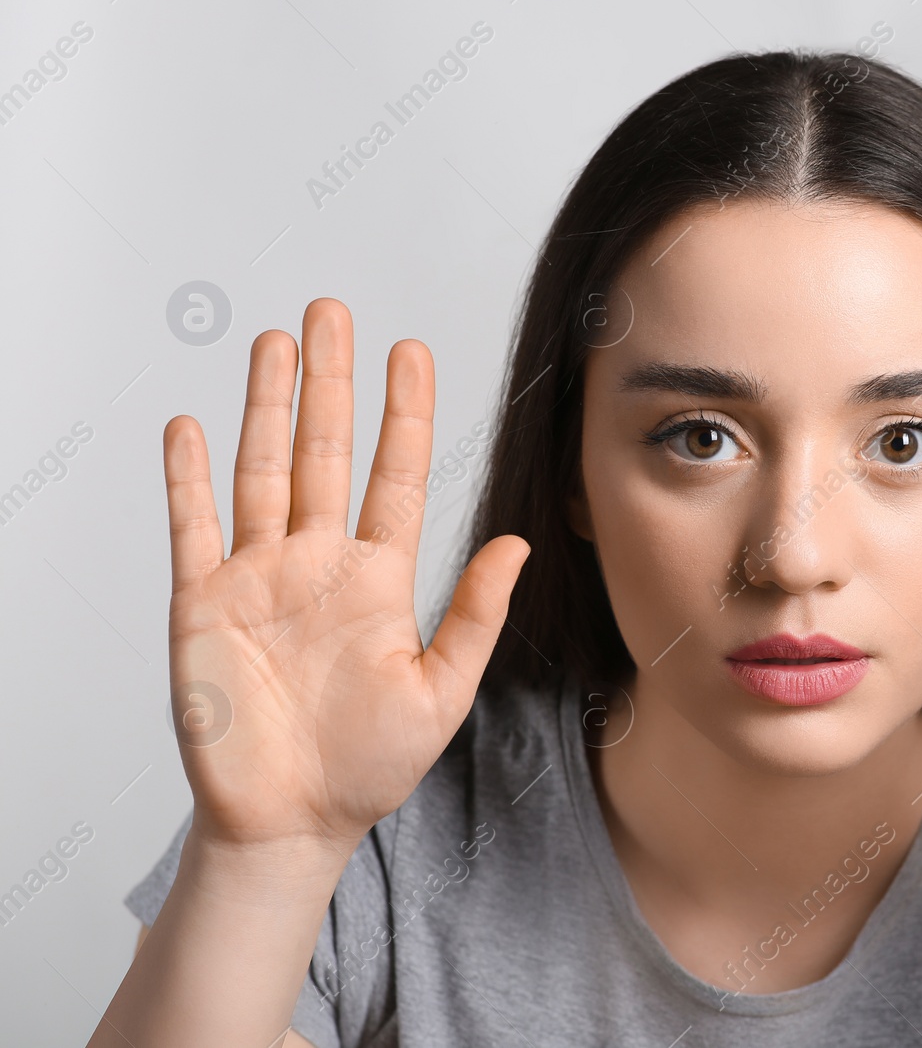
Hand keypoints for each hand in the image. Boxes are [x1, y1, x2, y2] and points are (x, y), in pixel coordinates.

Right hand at [163, 298, 528, 856]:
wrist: (292, 824)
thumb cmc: (368, 766)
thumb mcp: (441, 691)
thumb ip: (474, 613)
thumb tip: (517, 542)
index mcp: (378, 579)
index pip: (395, 476)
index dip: (403, 414)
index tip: (411, 352)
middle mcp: (318, 564)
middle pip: (325, 454)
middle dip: (330, 382)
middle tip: (332, 313)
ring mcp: (258, 579)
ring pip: (263, 472)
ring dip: (266, 408)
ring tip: (276, 343)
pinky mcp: (203, 606)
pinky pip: (193, 529)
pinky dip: (188, 479)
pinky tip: (191, 426)